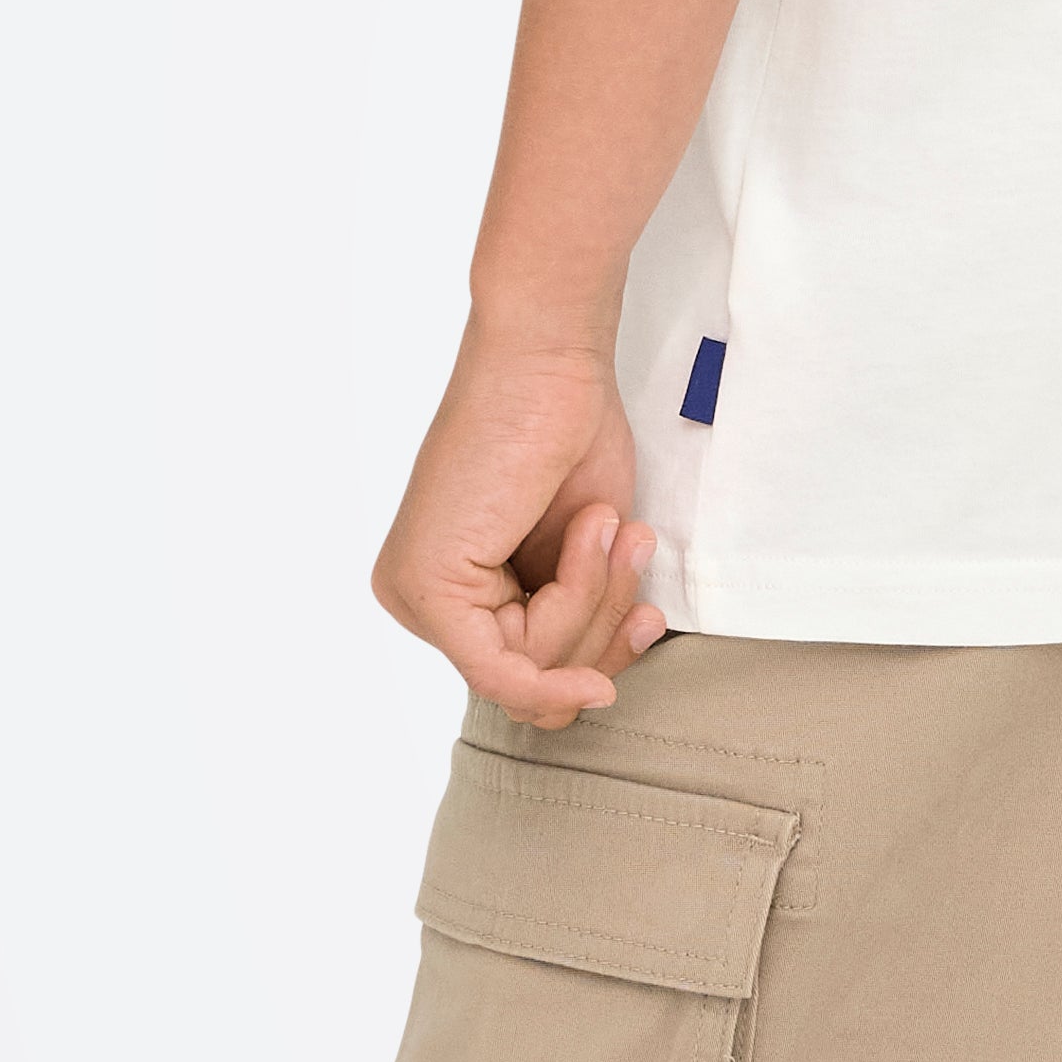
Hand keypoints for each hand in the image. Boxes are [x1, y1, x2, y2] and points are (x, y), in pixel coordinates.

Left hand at [373, 324, 669, 721]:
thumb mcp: (579, 558)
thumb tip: (579, 701)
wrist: (550, 361)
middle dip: (600, 629)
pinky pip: (504, 672)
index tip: (648, 615)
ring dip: (594, 601)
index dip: (599, 656)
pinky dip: (559, 665)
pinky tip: (597, 664)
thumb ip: (569, 623)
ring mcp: (413, 597)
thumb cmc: (567, 436)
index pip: (529, 676)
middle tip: (630, 544)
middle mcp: (419, 601)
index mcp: (452, 594)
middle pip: (530, 683)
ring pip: (530, 672)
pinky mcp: (426, 589)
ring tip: (606, 523)